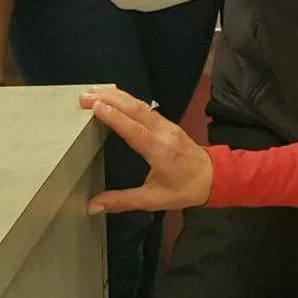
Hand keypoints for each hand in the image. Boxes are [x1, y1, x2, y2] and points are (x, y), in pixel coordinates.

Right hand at [79, 87, 213, 212]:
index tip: (95, 106)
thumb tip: (91, 206)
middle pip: (135, 110)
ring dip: (117, 96)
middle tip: (84, 95)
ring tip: (94, 90)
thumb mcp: (152, 200)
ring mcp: (167, 125)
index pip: (134, 129)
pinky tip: (116, 97)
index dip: (114, 117)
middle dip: (109, 99)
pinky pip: (146, 107)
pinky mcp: (168, 123)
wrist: (214, 176)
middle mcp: (163, 132)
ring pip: (140, 105)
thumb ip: (122, 201)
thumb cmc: (184, 189)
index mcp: (159, 150)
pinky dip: (128, 99)